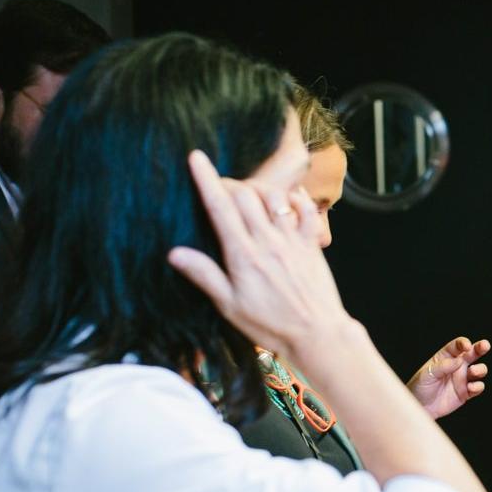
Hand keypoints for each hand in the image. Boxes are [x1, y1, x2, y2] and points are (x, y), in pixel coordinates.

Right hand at [168, 150, 351, 358]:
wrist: (317, 334)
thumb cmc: (270, 325)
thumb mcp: (230, 306)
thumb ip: (204, 275)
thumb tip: (174, 253)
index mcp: (243, 255)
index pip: (220, 208)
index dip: (206, 179)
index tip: (196, 158)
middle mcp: (268, 241)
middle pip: (244, 195)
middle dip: (227, 183)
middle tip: (218, 188)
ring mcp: (293, 240)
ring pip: (274, 197)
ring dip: (257, 187)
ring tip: (246, 193)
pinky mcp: (312, 244)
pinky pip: (306, 210)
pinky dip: (296, 197)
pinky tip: (287, 196)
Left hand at [407, 337, 489, 417]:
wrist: (420, 407)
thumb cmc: (419, 388)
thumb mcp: (427, 374)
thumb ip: (443, 366)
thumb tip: (459, 360)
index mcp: (445, 357)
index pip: (457, 346)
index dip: (463, 343)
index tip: (466, 346)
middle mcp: (456, 366)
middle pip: (473, 353)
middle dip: (481, 347)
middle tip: (485, 346)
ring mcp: (462, 379)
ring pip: (478, 370)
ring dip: (480, 369)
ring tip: (472, 371)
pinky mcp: (466, 393)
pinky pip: (477, 387)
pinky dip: (478, 386)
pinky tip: (471, 388)